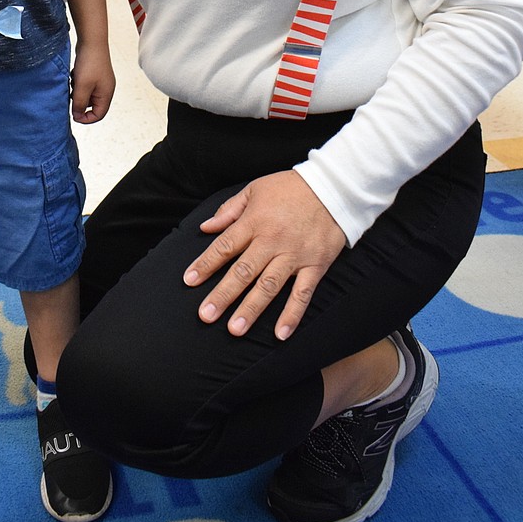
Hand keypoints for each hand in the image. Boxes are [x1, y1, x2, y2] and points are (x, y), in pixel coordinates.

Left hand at [70, 41, 115, 123]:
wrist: (91, 40)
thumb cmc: (90, 62)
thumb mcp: (82, 87)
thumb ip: (79, 103)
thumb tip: (77, 115)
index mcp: (106, 94)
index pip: (99, 115)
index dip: (86, 118)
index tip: (73, 115)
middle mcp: (105, 89)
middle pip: (92, 105)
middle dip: (80, 103)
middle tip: (71, 96)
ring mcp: (99, 81)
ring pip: (86, 95)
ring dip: (77, 92)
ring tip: (74, 82)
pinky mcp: (93, 74)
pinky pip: (84, 85)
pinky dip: (77, 83)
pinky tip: (74, 75)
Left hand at [183, 170, 345, 340]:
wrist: (333, 187)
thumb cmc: (289, 188)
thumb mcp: (255, 189)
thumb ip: (229, 210)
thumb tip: (205, 228)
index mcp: (255, 221)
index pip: (225, 246)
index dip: (205, 264)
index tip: (189, 281)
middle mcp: (272, 241)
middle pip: (243, 271)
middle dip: (223, 294)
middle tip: (206, 315)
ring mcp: (295, 255)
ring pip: (269, 286)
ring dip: (251, 309)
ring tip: (235, 329)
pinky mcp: (316, 265)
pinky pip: (303, 294)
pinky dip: (292, 315)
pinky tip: (281, 334)